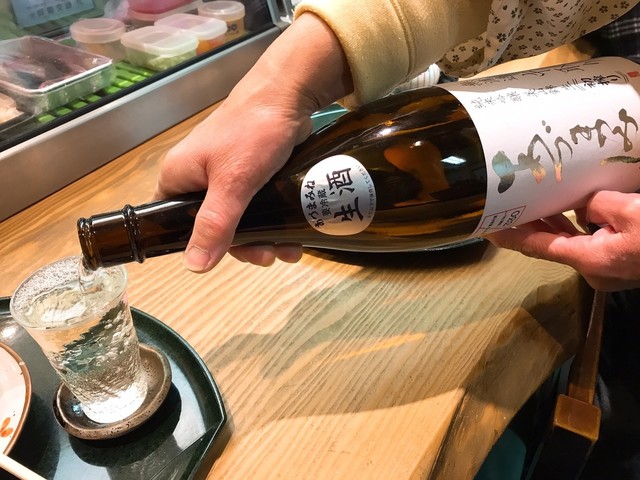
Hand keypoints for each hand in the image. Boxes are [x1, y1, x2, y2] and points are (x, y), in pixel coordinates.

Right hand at [154, 14, 351, 271]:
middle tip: (269, 255)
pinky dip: (273, 223)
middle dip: (244, 245)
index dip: (197, 245)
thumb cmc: (253, 133)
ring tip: (290, 250)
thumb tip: (194, 268)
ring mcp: (225, 176)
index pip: (171, 223)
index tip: (227, 257)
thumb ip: (214, 225)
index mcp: (179, 177)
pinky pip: (258, 208)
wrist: (289, 95)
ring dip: (264, 238)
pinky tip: (293, 238)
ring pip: (240, 220)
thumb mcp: (232, 183)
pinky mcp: (251, 174)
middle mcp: (198, 178)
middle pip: (213, 227)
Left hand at [484, 191, 639, 290]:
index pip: (535, 246)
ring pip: (572, 244)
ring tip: (539, 200)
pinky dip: (580, 230)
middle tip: (511, 202)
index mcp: (589, 259)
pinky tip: (581, 210)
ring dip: (557, 224)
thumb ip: (595, 203)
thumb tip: (581, 205)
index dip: (509, 236)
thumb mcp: (630, 210)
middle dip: (532, 223)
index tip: (486, 228)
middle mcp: (592, 272)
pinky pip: (589, 246)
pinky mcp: (617, 267)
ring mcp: (605, 272)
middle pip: (551, 244)